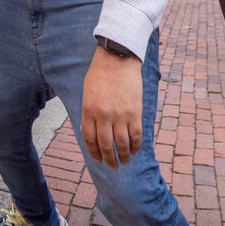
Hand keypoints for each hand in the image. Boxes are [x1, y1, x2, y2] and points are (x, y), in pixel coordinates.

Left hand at [81, 47, 142, 167]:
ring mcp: (119, 115)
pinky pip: (135, 134)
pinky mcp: (134, 112)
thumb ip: (90, 113)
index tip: (98, 160)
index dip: (94, 152)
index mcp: (88, 112)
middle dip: (109, 159)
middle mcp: (103, 117)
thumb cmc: (101, 74)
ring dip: (124, 156)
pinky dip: (136, 144)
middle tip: (113, 167)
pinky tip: (136, 150)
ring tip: (126, 162)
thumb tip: (95, 130)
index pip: (90, 139)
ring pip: (121, 143)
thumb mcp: (88, 94)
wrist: (118, 58)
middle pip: (105, 145)